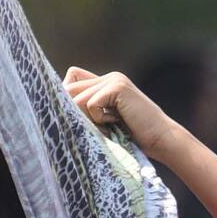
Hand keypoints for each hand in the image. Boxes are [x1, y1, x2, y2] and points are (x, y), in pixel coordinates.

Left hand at [63, 67, 177, 158]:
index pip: (71, 80)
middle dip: (74, 113)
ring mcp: (114, 80)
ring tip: (107, 128)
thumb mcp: (104, 123)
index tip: (77, 119)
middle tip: (95, 128)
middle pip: (69, 89)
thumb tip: (55, 108)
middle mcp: (109, 77)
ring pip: (77, 99)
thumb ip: (87, 111)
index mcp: (106, 82)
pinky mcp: (117, 87)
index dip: (68, 99)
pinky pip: (91, 104)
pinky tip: (115, 123)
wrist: (161, 140)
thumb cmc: (133, 137)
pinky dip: (99, 120)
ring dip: (88, 120)